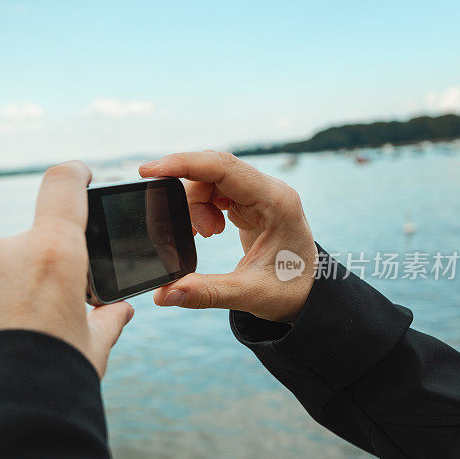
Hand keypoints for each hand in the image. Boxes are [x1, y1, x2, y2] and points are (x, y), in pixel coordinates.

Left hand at [0, 161, 133, 375]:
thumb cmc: (52, 386)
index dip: (72, 177)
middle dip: (24, 279)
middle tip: (27, 325)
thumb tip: (118, 312)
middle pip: (18, 251)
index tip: (77, 175)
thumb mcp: (91, 352)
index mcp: (53, 255)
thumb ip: (106, 321)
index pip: (62, 188)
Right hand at [139, 151, 316, 322]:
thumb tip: (163, 294)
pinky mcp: (249, 203)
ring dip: (194, 206)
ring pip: (209, 181)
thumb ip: (205, 293)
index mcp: (275, 202)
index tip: (150, 171)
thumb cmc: (288, 291)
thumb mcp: (248, 294)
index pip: (223, 168)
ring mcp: (258, 194)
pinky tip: (206, 232)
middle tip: (175, 223)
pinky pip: (214, 192)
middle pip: (211, 172)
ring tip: (203, 236)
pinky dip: (201, 209)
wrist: (309, 293)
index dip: (184, 164)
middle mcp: (267, 190)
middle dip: (186, 194)